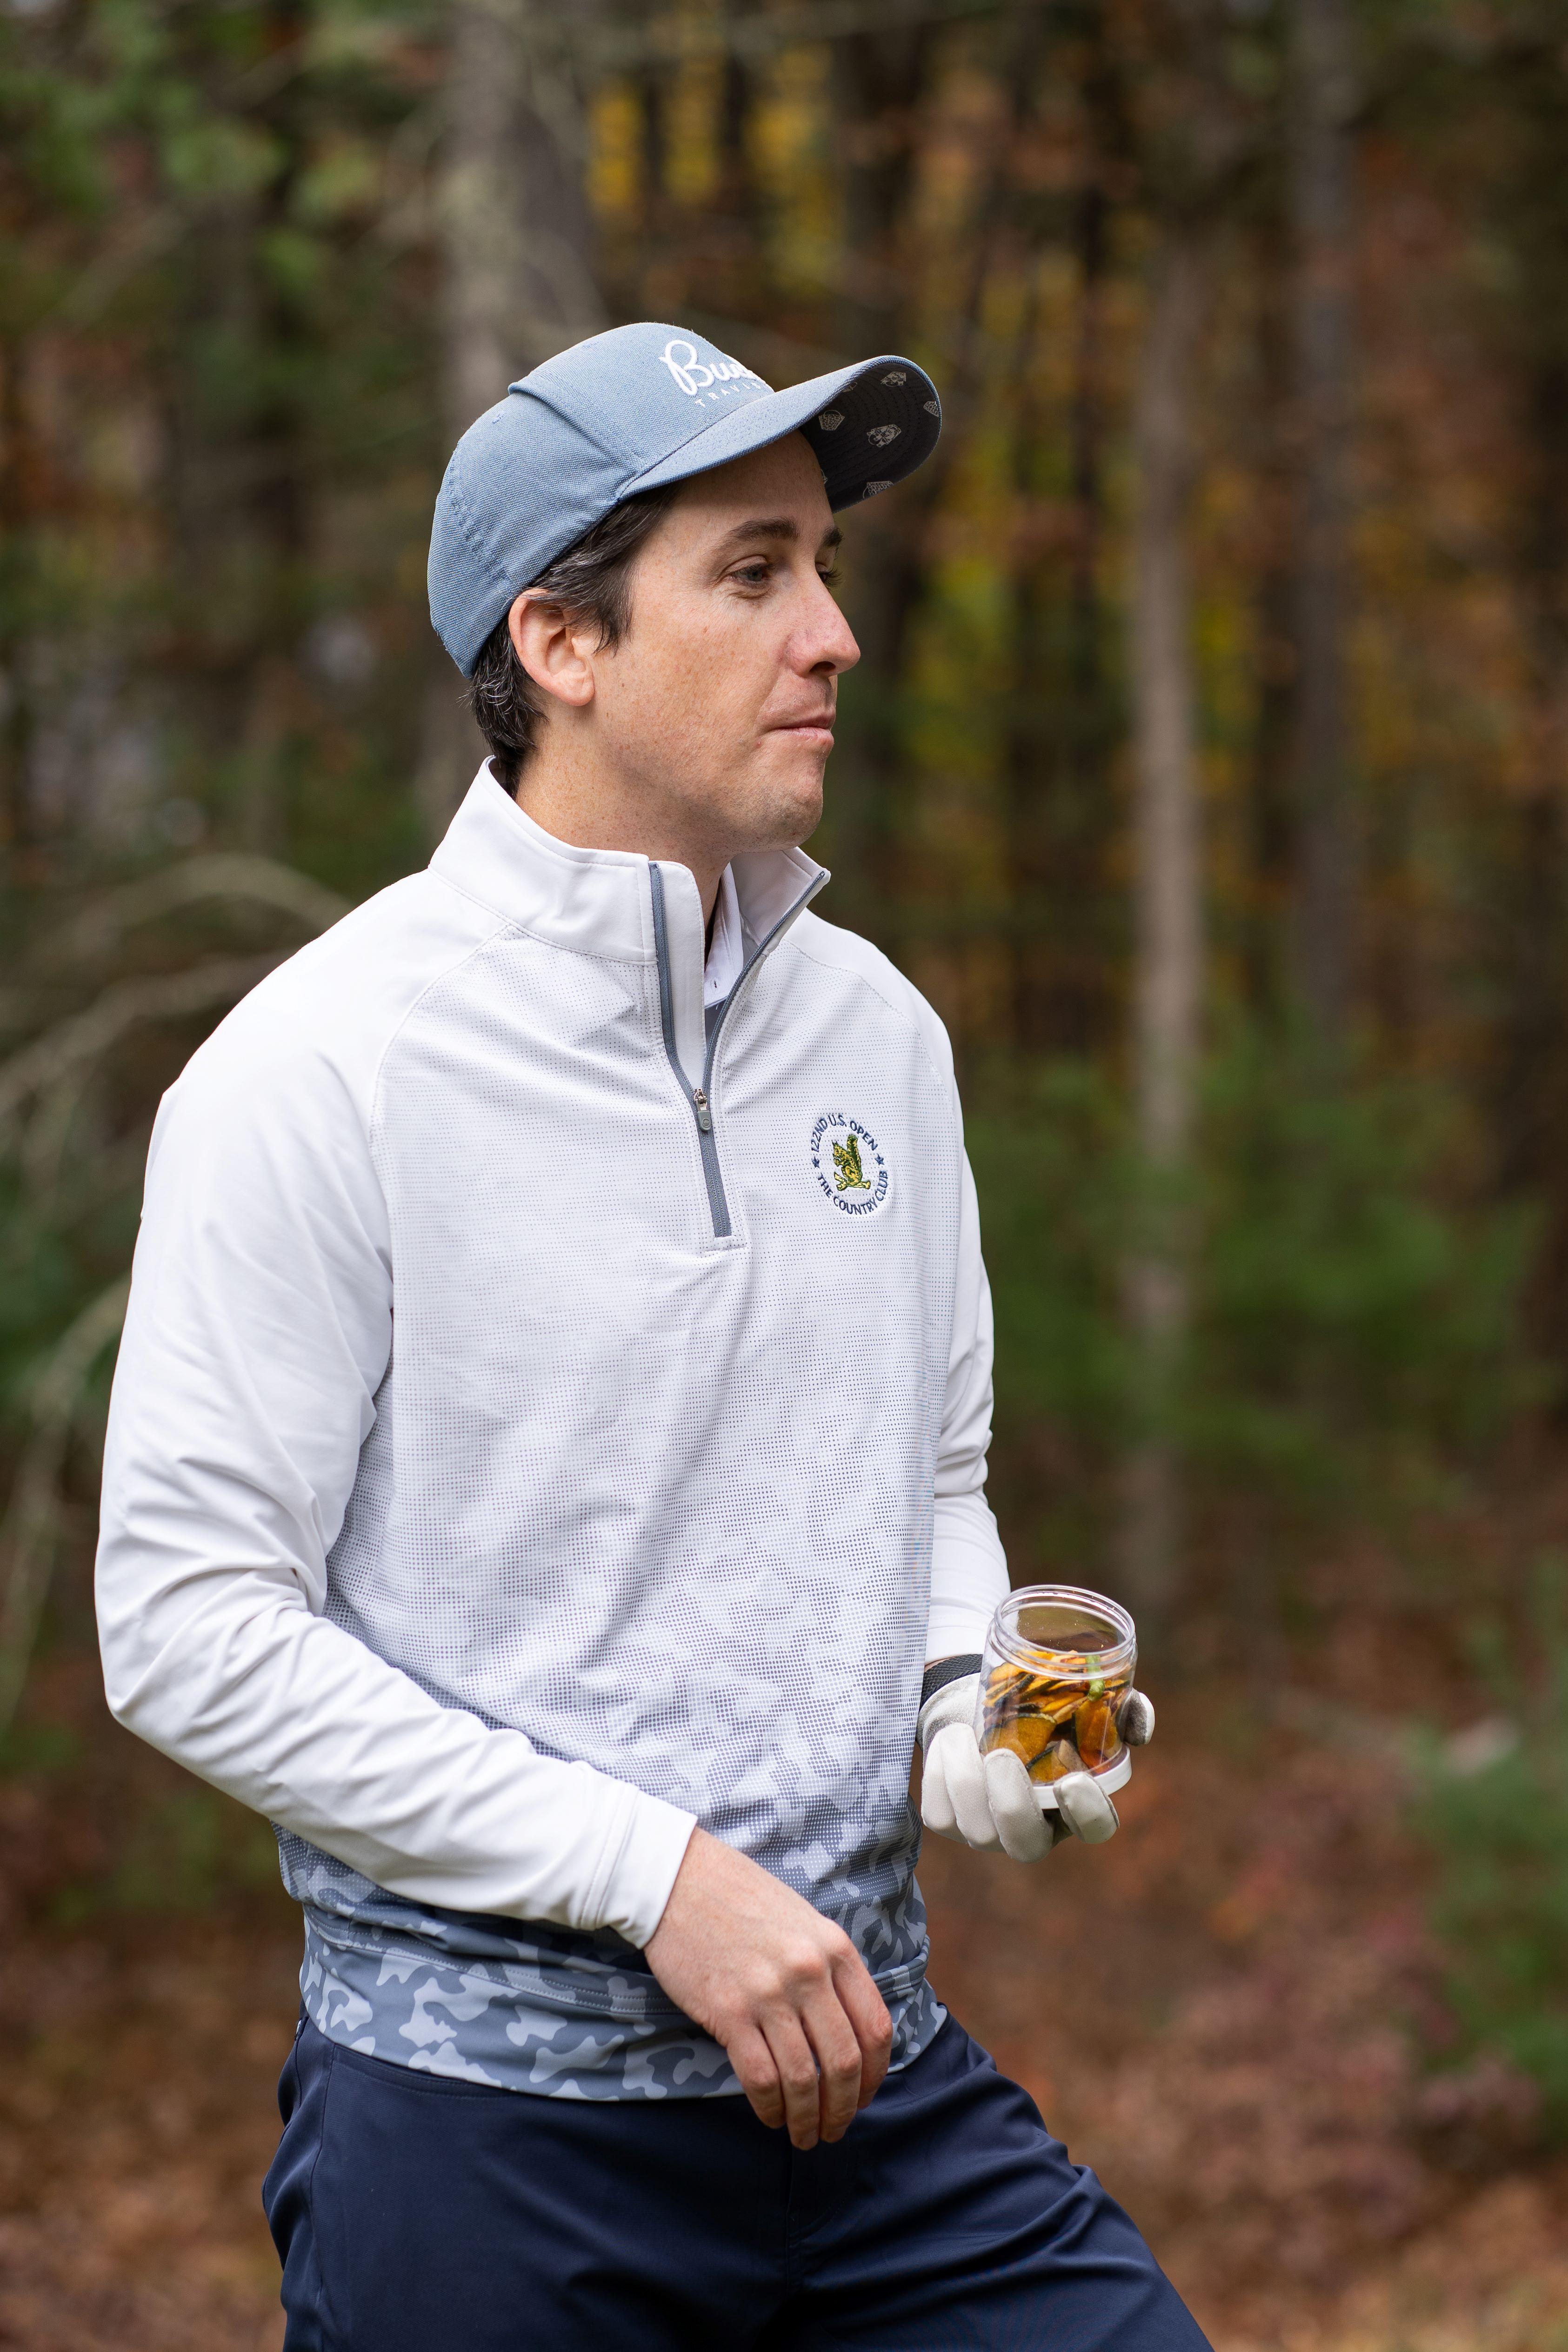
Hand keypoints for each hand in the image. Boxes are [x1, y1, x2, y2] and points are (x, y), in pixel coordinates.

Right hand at [644, 1826, 892, 2150]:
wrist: (677, 1878)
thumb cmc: (739, 1898)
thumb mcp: (802, 1921)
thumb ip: (828, 1968)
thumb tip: (846, 2030)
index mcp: (834, 1948)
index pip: (874, 2027)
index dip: (875, 2075)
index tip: (864, 2097)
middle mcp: (809, 1972)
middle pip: (844, 2061)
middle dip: (844, 2108)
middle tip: (834, 2129)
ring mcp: (770, 1992)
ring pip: (804, 2078)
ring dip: (808, 2118)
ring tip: (804, 2136)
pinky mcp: (730, 2011)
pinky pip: (761, 2077)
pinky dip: (771, 2108)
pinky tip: (771, 2116)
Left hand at [917, 1669, 1153, 1860]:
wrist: (982, 1700)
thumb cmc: (1044, 1706)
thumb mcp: (1085, 1701)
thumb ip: (1121, 1710)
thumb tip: (1139, 1724)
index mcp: (1075, 1805)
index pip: (1094, 1829)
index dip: (1087, 1814)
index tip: (1073, 1780)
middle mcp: (1034, 1828)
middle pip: (1026, 1846)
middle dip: (1013, 1806)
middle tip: (1001, 1756)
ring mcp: (989, 1831)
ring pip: (976, 1831)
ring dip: (965, 1781)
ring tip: (963, 1734)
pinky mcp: (950, 1820)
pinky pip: (939, 1814)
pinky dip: (938, 1774)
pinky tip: (948, 1743)